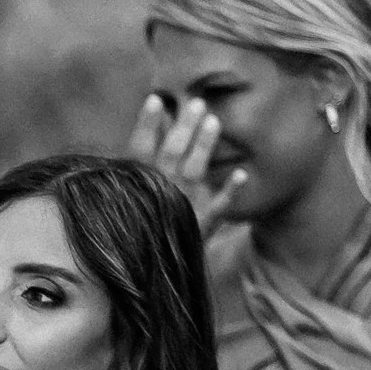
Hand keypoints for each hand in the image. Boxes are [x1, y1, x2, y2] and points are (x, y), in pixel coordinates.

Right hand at [126, 94, 246, 237]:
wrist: (148, 270)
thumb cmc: (136, 224)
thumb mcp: (128, 192)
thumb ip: (140, 159)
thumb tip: (152, 118)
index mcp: (137, 183)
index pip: (139, 148)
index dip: (147, 124)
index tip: (156, 99)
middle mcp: (159, 190)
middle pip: (171, 153)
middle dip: (184, 127)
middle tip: (197, 103)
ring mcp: (181, 205)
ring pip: (194, 171)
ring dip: (204, 147)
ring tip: (214, 121)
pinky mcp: (201, 223)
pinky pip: (219, 206)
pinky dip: (230, 191)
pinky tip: (241, 174)